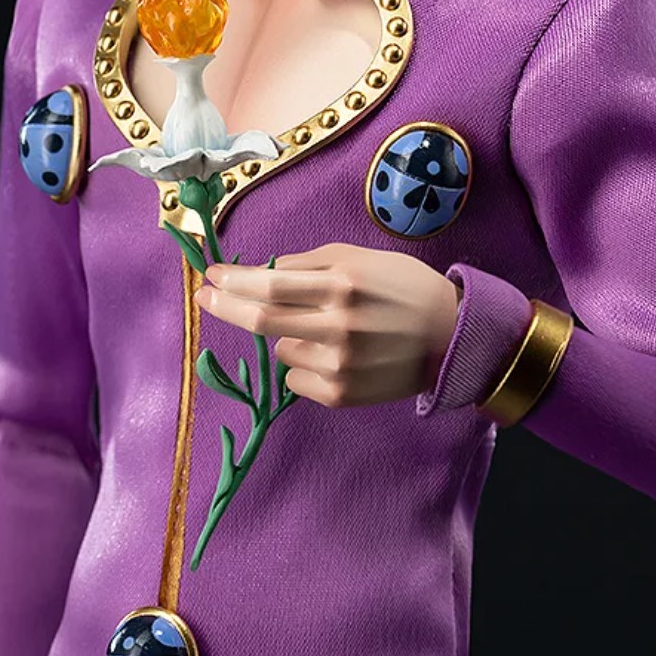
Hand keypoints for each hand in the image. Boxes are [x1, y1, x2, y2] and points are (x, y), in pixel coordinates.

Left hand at [194, 242, 462, 407]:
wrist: (449, 337)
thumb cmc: (403, 287)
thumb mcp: (360, 259)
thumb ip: (309, 263)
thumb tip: (262, 272)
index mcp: (342, 285)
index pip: (269, 284)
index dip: (233, 280)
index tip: (211, 276)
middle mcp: (338, 326)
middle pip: (261, 321)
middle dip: (225, 306)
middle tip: (205, 297)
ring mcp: (340, 365)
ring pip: (281, 349)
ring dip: (289, 335)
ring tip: (327, 329)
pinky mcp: (342, 396)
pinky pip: (296, 379)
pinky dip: (302, 364)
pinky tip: (335, 355)